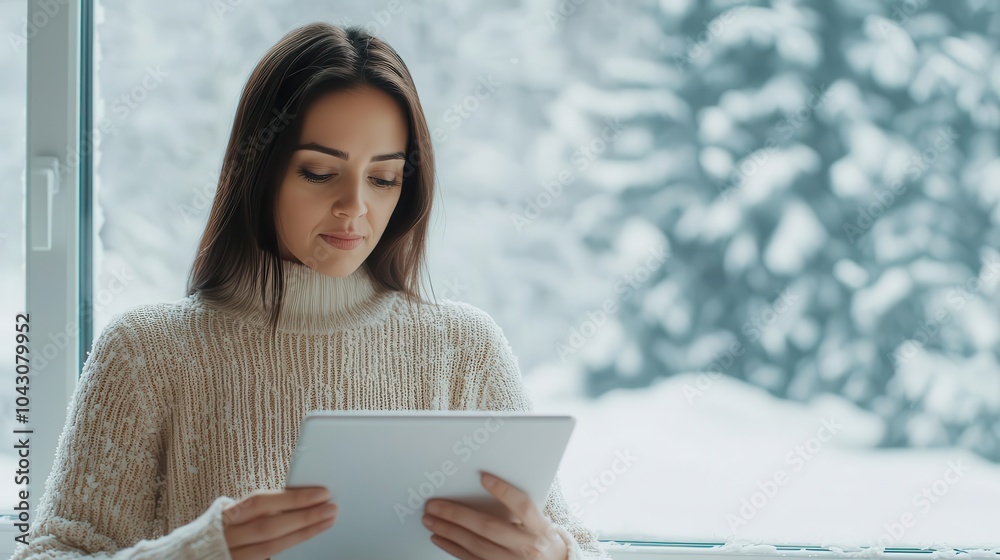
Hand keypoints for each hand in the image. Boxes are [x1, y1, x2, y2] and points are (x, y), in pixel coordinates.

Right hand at [222, 486, 337, 559]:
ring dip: (303, 534)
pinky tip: (307, 540)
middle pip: (269, 527)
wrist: (191, 557)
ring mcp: (232, 555)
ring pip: (271, 547)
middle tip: (331, 508)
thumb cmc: (218, 530)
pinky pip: (266, 559)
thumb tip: (296, 495)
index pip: (261, 502)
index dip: (292, 498)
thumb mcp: (231, 513)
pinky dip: (289, 549)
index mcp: (224, 516)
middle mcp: (226, 537)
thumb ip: (257, 507)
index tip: (322, 492)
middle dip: (304, 517)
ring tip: (327, 521)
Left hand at [422, 471, 568, 559]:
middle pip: (490, 527)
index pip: (523, 506)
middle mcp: (527, 547)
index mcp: (540, 529)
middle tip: (435, 505)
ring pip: (476, 546)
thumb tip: (486, 483)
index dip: (503, 491)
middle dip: (458, 514)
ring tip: (430, 519)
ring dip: (449, 531)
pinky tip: (440, 538)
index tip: (484, 477)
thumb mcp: (541, 524)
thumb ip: (519, 509)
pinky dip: (453, 548)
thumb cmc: (542, 541)